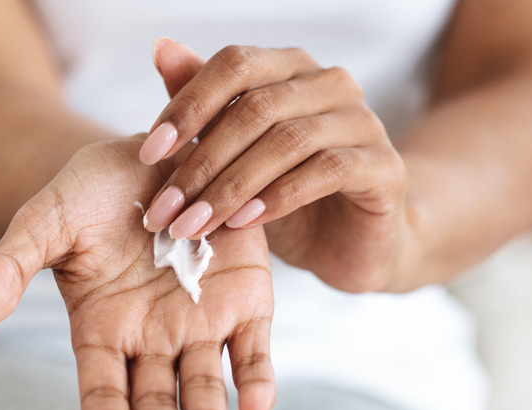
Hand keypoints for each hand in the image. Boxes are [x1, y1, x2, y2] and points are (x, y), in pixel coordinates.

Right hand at [0, 139, 275, 409]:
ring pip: (205, 382)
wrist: (154, 153)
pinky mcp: (245, 301)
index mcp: (101, 331)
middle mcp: (152, 340)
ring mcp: (200, 324)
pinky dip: (257, 380)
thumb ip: (8, 267)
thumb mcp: (44, 221)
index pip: (103, 391)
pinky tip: (258, 408)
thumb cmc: (90, 192)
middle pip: (158, 397)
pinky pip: (252, 348)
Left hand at [143, 39, 411, 291]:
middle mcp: (330, 83)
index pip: (234, 64)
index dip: (187, 105)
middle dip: (200, 161)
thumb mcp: (238, 153)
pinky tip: (246, 222)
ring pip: (287, 140)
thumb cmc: (290, 192)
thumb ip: (205, 105)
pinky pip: (327, 171)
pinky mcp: (384, 166)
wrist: (355, 240)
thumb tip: (161, 47)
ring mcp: (363, 121)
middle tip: (164, 208)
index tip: (147, 154)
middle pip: (255, 107)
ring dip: (232, 186)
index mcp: (292, 68)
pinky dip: (279, 196)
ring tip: (195, 223)